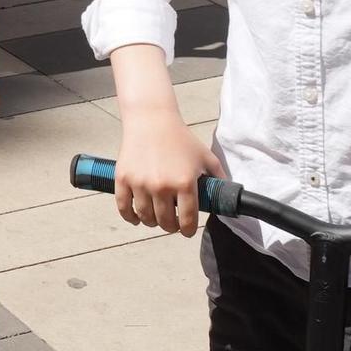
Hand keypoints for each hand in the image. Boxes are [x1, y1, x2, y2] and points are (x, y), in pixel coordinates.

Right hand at [114, 110, 221, 236]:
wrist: (151, 120)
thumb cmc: (180, 138)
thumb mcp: (206, 156)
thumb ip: (219, 178)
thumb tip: (227, 197)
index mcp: (185, 183)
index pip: (187, 220)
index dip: (188, 230)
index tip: (187, 231)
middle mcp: (162, 186)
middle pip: (166, 222)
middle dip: (171, 226)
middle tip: (172, 223)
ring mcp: (140, 183)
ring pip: (146, 217)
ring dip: (152, 222)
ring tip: (156, 218)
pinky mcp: (123, 179)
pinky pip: (124, 208)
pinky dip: (130, 217)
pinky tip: (136, 217)